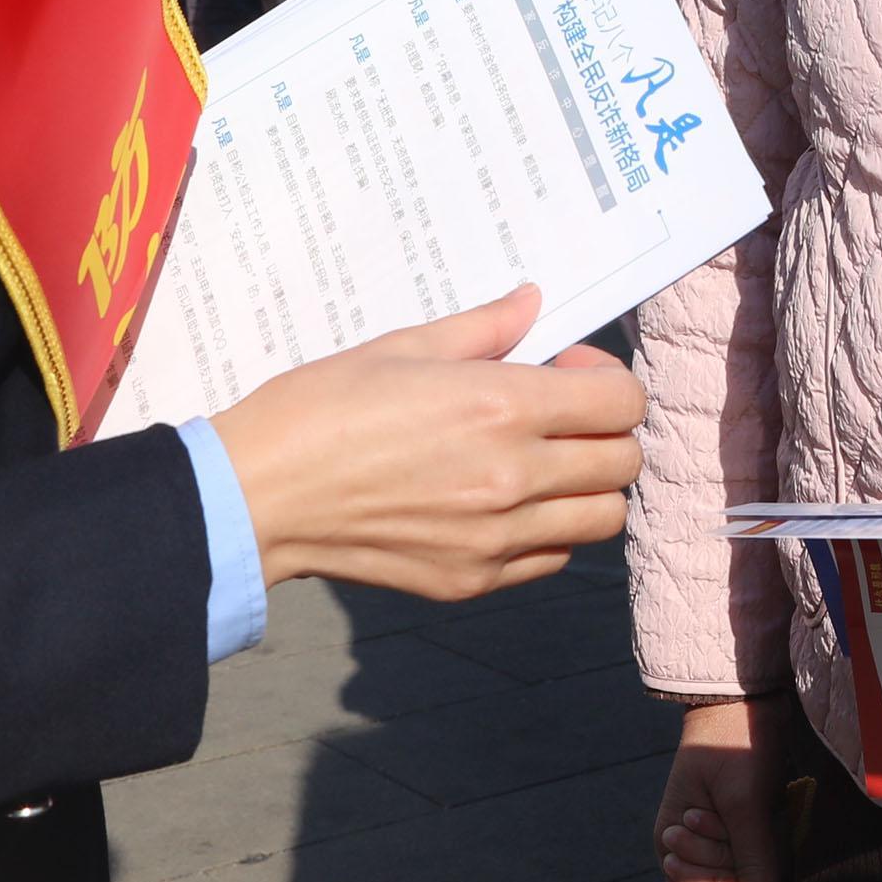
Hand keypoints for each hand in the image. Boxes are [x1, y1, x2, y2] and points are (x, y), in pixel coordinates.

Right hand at [214, 286, 644, 601]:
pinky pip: (553, 557)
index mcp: (503, 406)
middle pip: (624, 460)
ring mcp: (496, 537)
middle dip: (607, 429)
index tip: (567, 367)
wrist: (257, 496)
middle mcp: (514, 476)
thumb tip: (532, 302)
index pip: (621, 401)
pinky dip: (550, 530)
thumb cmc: (321, 408)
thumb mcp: (403, 347)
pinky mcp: (473, 580)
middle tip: (562, 413)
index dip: (607, 377)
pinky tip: (509, 504)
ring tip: (545, 462)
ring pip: (604, 517)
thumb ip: (484, 328)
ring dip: (589, 485)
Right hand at [659, 697, 783, 881]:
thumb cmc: (734, 742)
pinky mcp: (738, 834)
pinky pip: (758, 866)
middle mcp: (689, 857)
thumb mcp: (745, 802)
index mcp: (671, 851)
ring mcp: (714, 846)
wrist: (744, 697)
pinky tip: (776, 821)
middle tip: (768, 843)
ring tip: (771, 824)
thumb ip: (752, 865)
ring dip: (764, 869)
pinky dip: (771, 856)